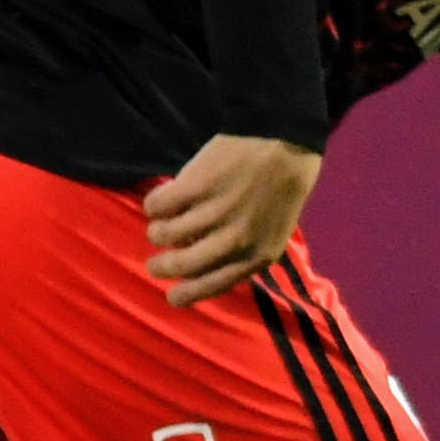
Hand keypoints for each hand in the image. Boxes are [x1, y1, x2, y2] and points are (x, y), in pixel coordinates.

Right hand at [144, 133, 323, 308]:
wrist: (286, 144)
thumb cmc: (281, 191)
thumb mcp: (273, 233)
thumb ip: (243, 254)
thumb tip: (202, 268)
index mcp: (257, 256)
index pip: (213, 286)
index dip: (186, 295)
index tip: (170, 296)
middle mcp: (235, 240)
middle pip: (182, 265)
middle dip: (161, 268)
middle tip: (153, 264)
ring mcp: (215, 212)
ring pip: (165, 234)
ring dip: (157, 232)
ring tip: (159, 226)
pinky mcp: (197, 185)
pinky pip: (159, 205)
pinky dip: (153, 205)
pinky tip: (159, 202)